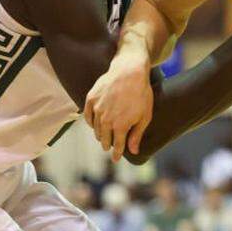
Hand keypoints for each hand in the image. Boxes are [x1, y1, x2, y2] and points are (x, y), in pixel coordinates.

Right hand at [85, 46, 152, 162]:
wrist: (129, 71)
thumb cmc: (141, 93)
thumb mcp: (145, 116)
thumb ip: (137, 135)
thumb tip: (133, 151)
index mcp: (120, 126)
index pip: (117, 146)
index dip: (116, 154)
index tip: (116, 159)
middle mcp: (106, 120)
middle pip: (104, 139)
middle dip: (107, 144)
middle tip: (108, 147)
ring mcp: (97, 109)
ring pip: (95, 129)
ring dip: (99, 134)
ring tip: (102, 136)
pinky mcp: (91, 99)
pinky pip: (87, 116)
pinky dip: (90, 122)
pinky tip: (94, 124)